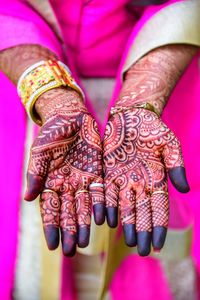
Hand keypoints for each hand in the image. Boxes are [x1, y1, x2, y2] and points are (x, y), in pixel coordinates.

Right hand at [24, 88, 104, 255]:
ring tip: (86, 242)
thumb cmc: (52, 134)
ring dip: (84, 224)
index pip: (50, 210)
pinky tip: (102, 220)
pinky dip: (100, 206)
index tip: (53, 246)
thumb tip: (28, 198)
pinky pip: (99, 193)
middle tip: (72, 251)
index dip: (51, 227)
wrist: (70, 118)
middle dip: (69, 231)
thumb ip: (35, 174)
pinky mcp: (97, 174)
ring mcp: (82, 181)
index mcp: (50, 182)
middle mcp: (66, 186)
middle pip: (67, 213)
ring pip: (83, 207)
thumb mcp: (40, 152)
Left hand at [103, 108, 188, 255]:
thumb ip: (176, 165)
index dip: (160, 226)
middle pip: (142, 212)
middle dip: (143, 232)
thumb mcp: (169, 144)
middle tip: (143, 251)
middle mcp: (140, 183)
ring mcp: (124, 179)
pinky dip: (108, 207)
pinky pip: (109, 193)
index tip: (159, 244)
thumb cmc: (153, 128)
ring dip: (127, 224)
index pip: (160, 207)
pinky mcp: (109, 173)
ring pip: (125, 207)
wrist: (131, 116)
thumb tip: (185, 189)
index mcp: (157, 178)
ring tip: (128, 242)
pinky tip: (108, 221)